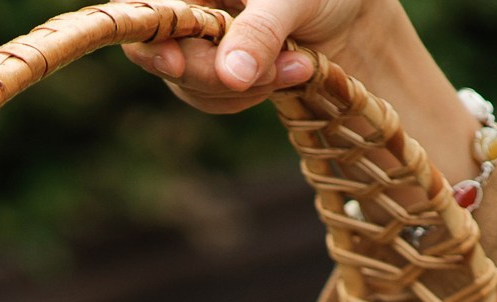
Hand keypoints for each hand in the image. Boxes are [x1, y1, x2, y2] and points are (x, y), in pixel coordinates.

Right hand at [123, 0, 375, 110]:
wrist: (350, 10)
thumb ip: (261, 32)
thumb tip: (229, 75)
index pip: (145, 10)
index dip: (151, 39)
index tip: (176, 63)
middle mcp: (187, 5)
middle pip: (165, 55)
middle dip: (218, 74)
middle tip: (279, 68)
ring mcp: (197, 40)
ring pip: (190, 85)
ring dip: (245, 89)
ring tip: (299, 65)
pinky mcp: (215, 69)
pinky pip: (214, 98)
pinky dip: (251, 95)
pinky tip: (288, 73)